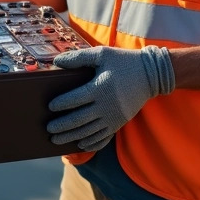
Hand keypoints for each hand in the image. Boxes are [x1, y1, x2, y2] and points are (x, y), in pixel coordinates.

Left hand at [47, 45, 174, 151]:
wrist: (151, 74)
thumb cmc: (123, 61)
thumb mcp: (101, 54)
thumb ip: (79, 57)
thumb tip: (57, 61)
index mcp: (101, 87)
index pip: (76, 99)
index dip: (62, 103)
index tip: (50, 106)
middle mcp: (107, 105)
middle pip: (80, 119)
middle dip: (63, 126)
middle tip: (48, 129)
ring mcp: (114, 116)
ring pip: (89, 131)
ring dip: (72, 137)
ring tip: (56, 139)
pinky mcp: (120, 122)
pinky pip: (104, 137)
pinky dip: (92, 143)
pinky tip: (81, 144)